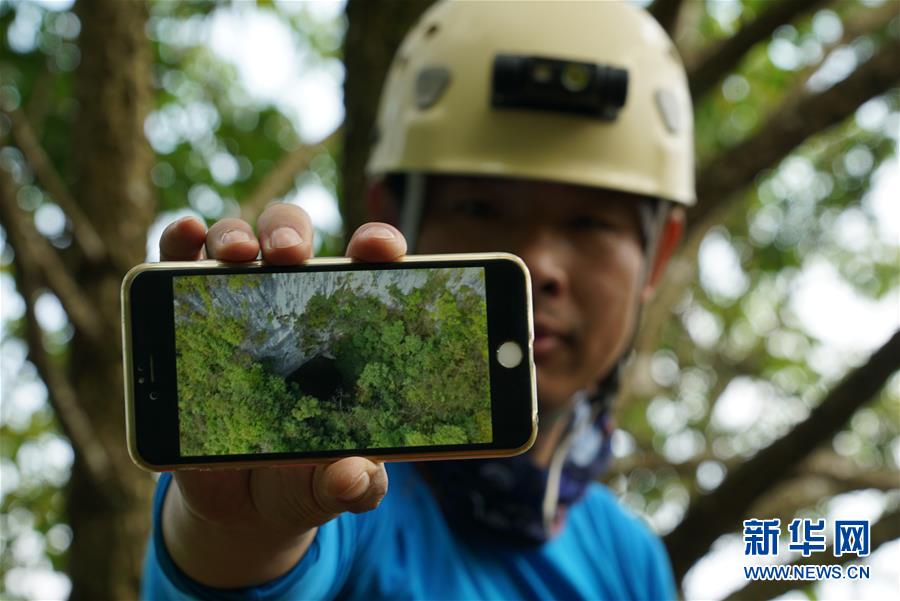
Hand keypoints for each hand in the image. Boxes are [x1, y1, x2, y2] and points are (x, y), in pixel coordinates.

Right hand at [157, 204, 405, 587]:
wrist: (240, 502)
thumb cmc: (302, 476)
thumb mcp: (332, 482)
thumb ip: (356, 483)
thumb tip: (355, 475)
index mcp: (340, 328)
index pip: (364, 268)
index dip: (376, 245)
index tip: (381, 250)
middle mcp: (287, 303)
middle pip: (290, 236)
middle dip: (290, 231)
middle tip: (291, 254)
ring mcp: (233, 305)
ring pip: (233, 240)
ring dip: (233, 235)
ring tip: (237, 255)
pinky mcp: (184, 320)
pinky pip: (175, 267)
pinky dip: (177, 241)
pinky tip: (185, 235)